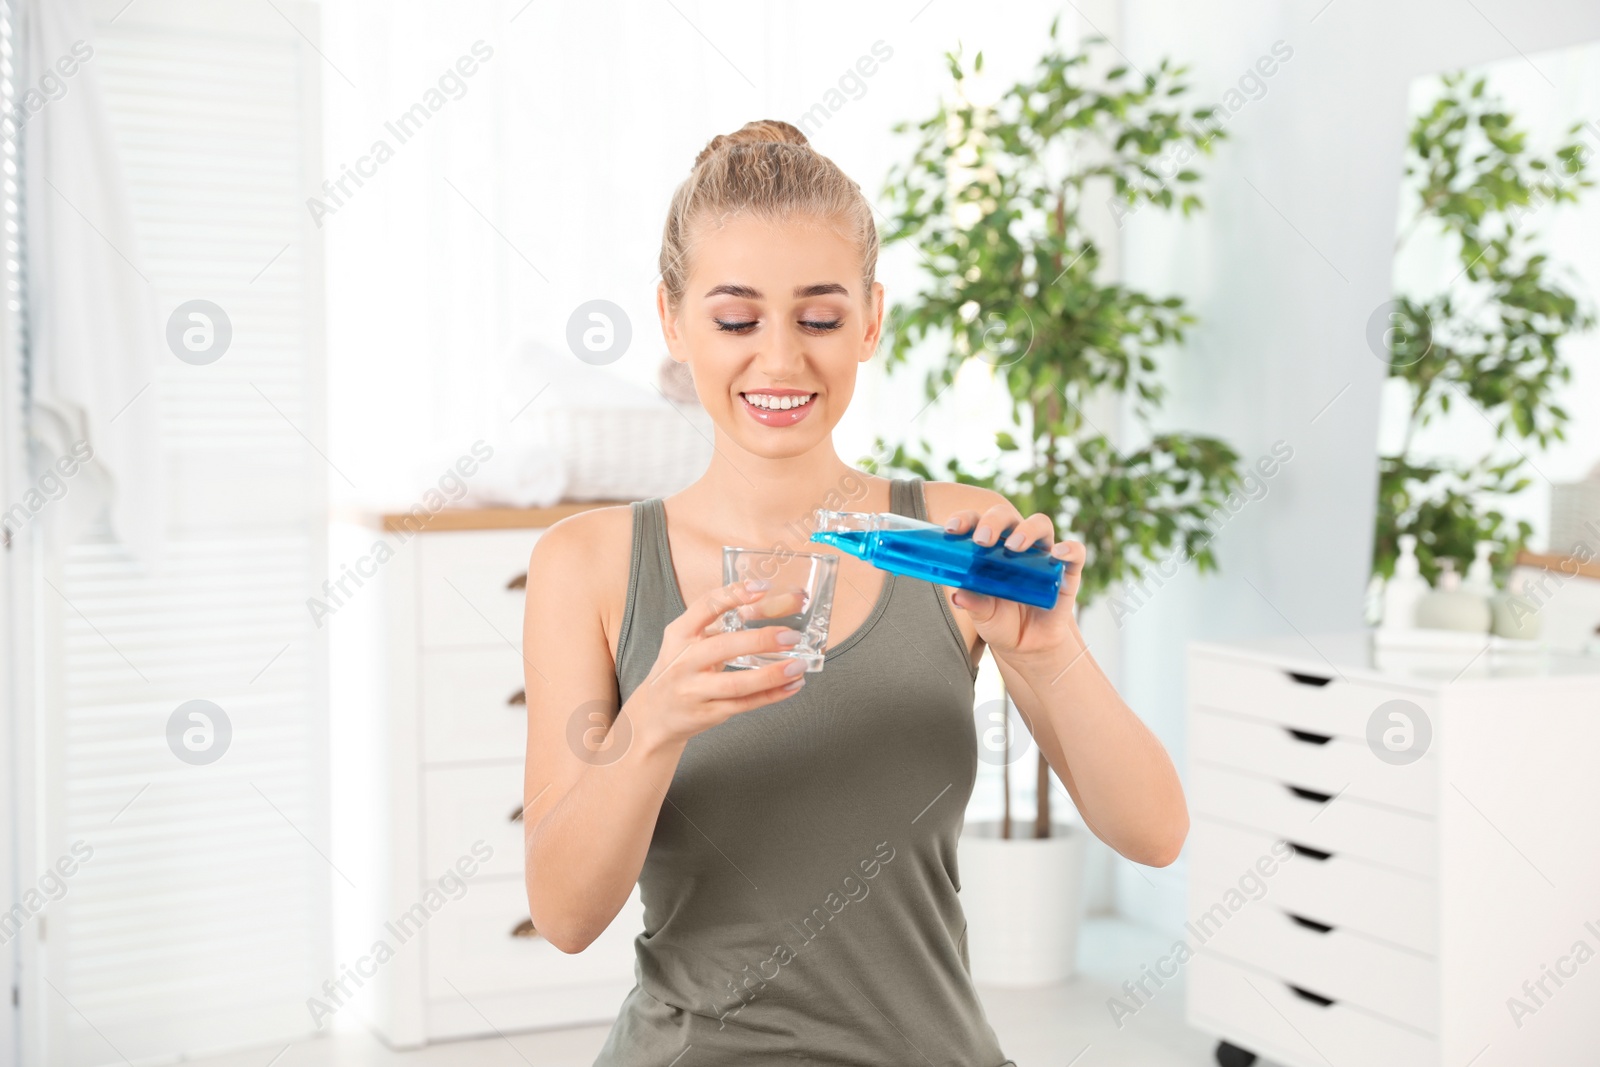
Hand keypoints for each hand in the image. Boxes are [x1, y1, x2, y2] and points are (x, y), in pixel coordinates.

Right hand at [626, 579, 811, 750]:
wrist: (654, 714)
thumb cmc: (680, 668)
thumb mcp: (688, 641)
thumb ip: (720, 624)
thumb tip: (770, 603)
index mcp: (679, 634)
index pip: (705, 606)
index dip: (734, 594)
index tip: (763, 587)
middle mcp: (683, 661)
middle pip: (724, 647)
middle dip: (761, 640)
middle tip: (792, 636)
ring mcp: (694, 690)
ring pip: (737, 683)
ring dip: (772, 674)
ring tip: (798, 665)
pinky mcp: (707, 714)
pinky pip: (744, 705)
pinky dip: (771, 695)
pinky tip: (792, 685)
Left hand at [941, 502, 1085, 660]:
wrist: (1028, 645)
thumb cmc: (999, 622)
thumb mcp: (982, 616)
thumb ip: (973, 604)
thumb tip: (957, 596)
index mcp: (988, 548)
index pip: (976, 522)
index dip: (964, 519)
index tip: (952, 529)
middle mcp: (1015, 544)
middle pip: (1006, 516)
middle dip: (993, 521)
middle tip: (983, 539)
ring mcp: (1042, 555)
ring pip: (1040, 524)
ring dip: (1026, 530)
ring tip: (1013, 547)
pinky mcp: (1066, 571)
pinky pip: (1075, 553)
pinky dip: (1069, 548)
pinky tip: (1058, 554)